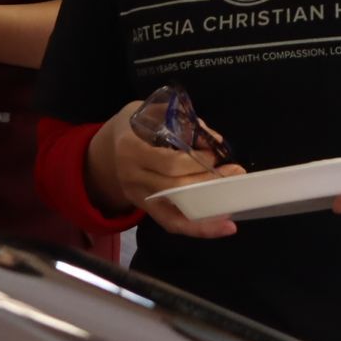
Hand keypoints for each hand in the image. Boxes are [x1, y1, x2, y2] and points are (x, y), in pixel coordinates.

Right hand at [93, 101, 244, 238]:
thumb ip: (180, 121)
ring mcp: (138, 197)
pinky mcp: (146, 209)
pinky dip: (199, 229)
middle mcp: (132, 177)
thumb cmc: (131, 128)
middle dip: (209, 181)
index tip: (215, 153)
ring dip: (209, 208)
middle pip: (175, 187)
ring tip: (234, 204)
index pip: (168, 163)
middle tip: (236, 172)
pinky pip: (172, 224)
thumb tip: (214, 139)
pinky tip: (224, 227)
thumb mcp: (147, 112)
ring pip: (176, 211)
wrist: (104, 152)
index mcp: (131, 149)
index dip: (196, 162)